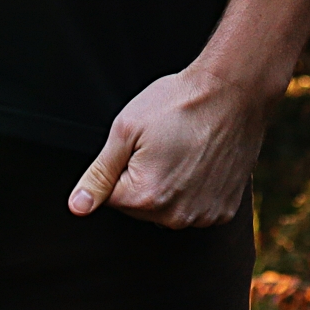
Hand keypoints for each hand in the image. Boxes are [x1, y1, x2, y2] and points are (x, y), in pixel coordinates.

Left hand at [67, 62, 269, 228]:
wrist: (233, 92)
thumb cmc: (178, 104)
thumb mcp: (126, 130)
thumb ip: (99, 174)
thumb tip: (77, 207)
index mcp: (144, 198)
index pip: (110, 196)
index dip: (121, 164)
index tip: (142, 142)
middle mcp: (174, 217)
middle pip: (139, 207)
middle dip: (142, 178)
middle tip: (162, 144)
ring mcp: (202, 217)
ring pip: (166, 208)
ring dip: (168, 186)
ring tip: (183, 150)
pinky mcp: (223, 211)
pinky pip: (194, 208)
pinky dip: (194, 190)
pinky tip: (202, 162)